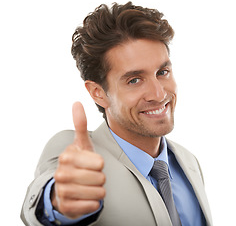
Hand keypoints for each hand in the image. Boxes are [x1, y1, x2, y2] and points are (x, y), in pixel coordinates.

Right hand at [52, 102, 105, 218]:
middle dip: (100, 177)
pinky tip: (86, 196)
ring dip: (98, 190)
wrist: (67, 184)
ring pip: (98, 193)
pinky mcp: (67, 206)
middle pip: (100, 178)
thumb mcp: (82, 143)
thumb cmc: (79, 161)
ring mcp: (63, 191)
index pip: (99, 162)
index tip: (92, 163)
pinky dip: (94, 202)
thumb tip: (77, 102)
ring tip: (89, 185)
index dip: (100, 163)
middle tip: (91, 175)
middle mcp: (62, 173)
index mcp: (67, 156)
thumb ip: (81, 124)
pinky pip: (93, 205)